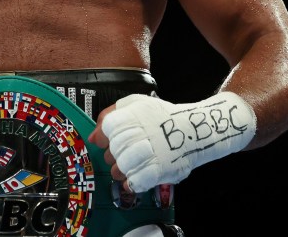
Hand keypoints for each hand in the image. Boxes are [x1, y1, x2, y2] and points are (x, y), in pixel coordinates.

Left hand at [89, 92, 255, 192]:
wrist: (193, 130)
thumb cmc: (161, 118)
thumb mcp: (135, 104)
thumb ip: (110, 115)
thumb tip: (94, 137)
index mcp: (132, 114)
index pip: (106, 129)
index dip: (105, 137)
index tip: (110, 140)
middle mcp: (140, 132)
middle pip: (112, 151)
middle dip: (114, 155)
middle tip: (126, 152)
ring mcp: (150, 152)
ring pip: (120, 169)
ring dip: (121, 170)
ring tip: (132, 164)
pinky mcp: (158, 170)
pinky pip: (135, 182)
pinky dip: (132, 182)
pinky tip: (137, 177)